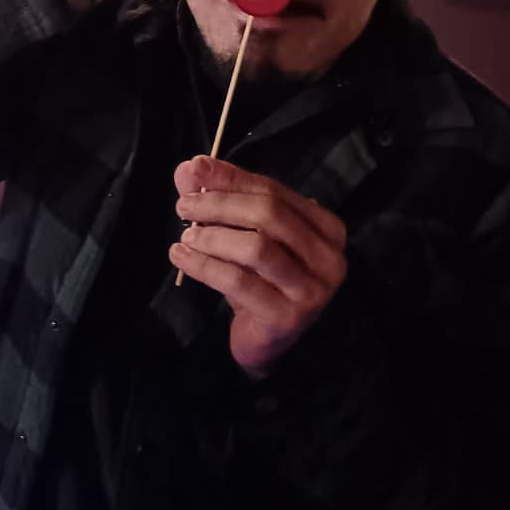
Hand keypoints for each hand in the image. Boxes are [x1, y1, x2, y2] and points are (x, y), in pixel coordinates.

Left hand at [170, 156, 347, 375]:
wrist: (269, 341)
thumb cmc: (262, 280)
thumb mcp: (247, 234)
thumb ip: (225, 198)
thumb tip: (190, 167)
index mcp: (326, 228)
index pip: (274, 191)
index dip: (231, 179)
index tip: (193, 170)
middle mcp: (329, 257)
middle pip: (269, 214)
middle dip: (220, 205)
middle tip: (183, 205)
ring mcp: (312, 290)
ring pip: (257, 248)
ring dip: (213, 237)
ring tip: (185, 236)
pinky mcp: (288, 318)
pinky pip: (239, 283)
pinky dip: (205, 266)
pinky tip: (181, 257)